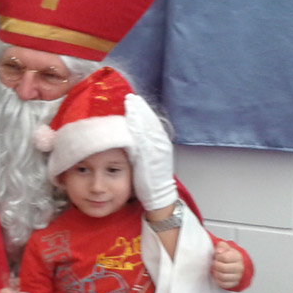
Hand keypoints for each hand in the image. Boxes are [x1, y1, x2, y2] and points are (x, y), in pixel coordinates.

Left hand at [124, 94, 177, 210]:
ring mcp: (157, 149)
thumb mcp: (149, 158)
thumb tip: (135, 135)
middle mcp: (160, 144)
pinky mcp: (151, 155)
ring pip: (148, 127)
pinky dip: (138, 127)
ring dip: (139, 113)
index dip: (143, 112)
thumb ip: (145, 146)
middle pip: (150, 122)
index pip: (152, 124)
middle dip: (140, 109)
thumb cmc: (151, 178)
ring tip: (131, 103)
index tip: (135, 101)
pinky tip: (131, 119)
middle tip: (132, 97)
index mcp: (160, 144)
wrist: (158, 194)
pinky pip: (144, 137)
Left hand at [212, 241, 243, 289]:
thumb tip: (219, 251)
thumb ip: (221, 246)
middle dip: (216, 265)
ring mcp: (238, 276)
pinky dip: (218, 280)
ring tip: (216, 269)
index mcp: (238, 257)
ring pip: (222, 277)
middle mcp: (239, 267)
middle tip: (215, 263)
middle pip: (223, 268)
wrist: (235, 264)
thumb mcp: (225, 247)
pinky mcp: (234, 283)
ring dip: (216, 273)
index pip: (225, 257)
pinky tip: (217, 275)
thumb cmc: (229, 255)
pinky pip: (223, 284)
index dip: (218, 257)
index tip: (217, 256)